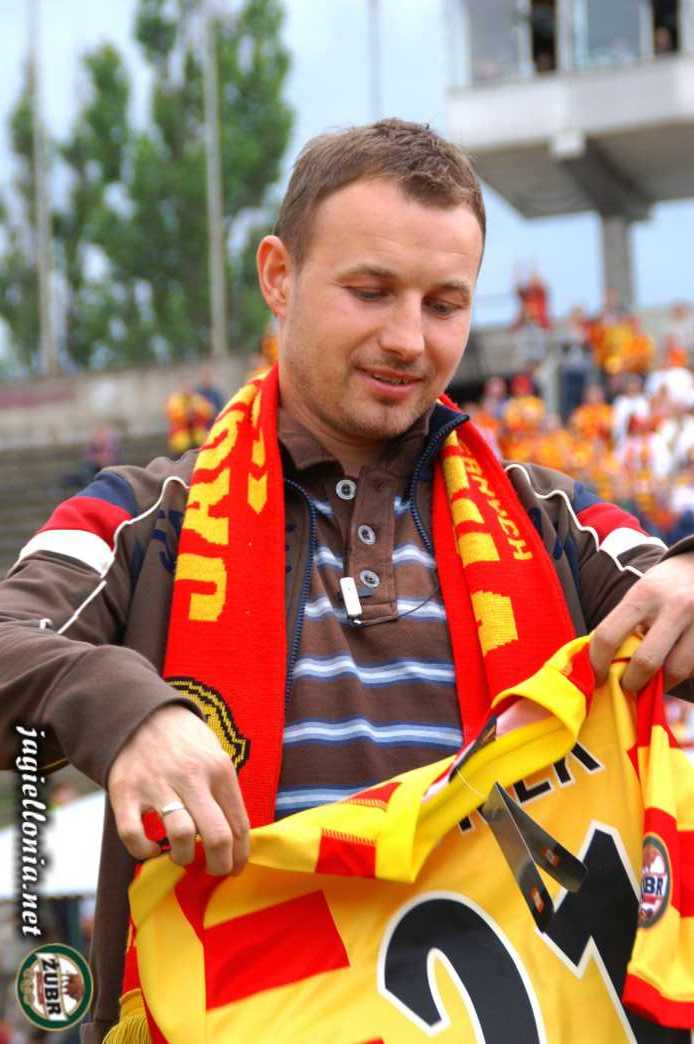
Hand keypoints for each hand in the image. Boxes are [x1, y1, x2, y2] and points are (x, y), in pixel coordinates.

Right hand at [107, 704, 249, 875]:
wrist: (141, 714)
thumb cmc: (185, 741)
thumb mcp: (214, 755)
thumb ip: (224, 792)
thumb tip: (236, 839)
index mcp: (219, 769)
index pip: (238, 824)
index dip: (240, 855)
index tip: (236, 868)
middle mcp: (191, 777)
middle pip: (216, 836)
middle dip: (220, 865)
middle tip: (214, 870)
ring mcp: (157, 785)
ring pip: (180, 837)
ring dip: (183, 857)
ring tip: (181, 855)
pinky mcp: (125, 793)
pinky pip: (134, 836)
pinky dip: (143, 851)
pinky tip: (151, 848)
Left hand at [590, 554, 693, 692]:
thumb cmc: (664, 586)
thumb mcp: (640, 594)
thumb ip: (624, 625)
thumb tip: (604, 665)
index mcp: (644, 594)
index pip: (609, 635)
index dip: (597, 663)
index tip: (597, 677)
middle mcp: (674, 606)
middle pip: (646, 662)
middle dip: (632, 682)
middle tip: (626, 686)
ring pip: (676, 671)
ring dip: (661, 685)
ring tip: (653, 682)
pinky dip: (682, 674)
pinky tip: (675, 666)